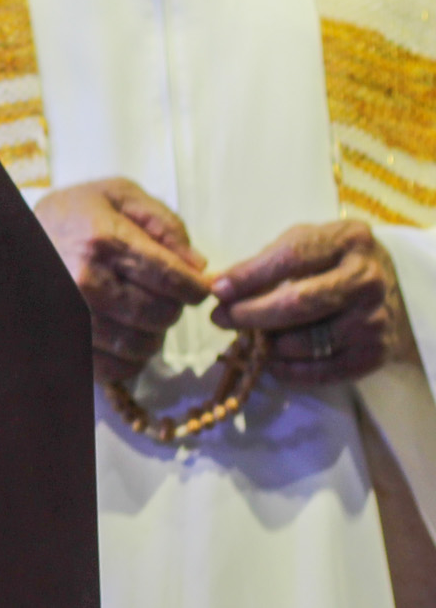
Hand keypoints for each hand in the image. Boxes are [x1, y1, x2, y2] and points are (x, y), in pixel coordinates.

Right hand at [34, 178, 212, 382]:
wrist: (9, 232)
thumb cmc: (71, 213)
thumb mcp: (118, 195)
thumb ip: (163, 223)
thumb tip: (197, 267)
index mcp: (105, 241)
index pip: (174, 280)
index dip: (196, 288)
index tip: (194, 286)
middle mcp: (87, 282)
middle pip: (162, 315)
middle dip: (171, 306)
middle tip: (158, 292)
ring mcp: (72, 316)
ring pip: (143, 346)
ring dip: (151, 333)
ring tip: (138, 311)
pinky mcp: (63, 341)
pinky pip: (116, 369)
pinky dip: (130, 359)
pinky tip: (123, 335)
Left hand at [211, 221, 419, 385]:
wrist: (393, 289)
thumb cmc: (333, 261)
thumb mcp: (305, 244)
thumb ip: (265, 262)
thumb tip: (220, 287)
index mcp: (347, 240)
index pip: (291, 258)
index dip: (249, 276)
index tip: (217, 290)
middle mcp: (367, 279)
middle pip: (299, 303)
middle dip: (251, 314)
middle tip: (221, 318)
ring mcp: (375, 318)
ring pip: (309, 340)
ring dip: (269, 344)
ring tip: (248, 338)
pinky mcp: (377, 352)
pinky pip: (326, 370)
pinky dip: (291, 370)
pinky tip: (271, 361)